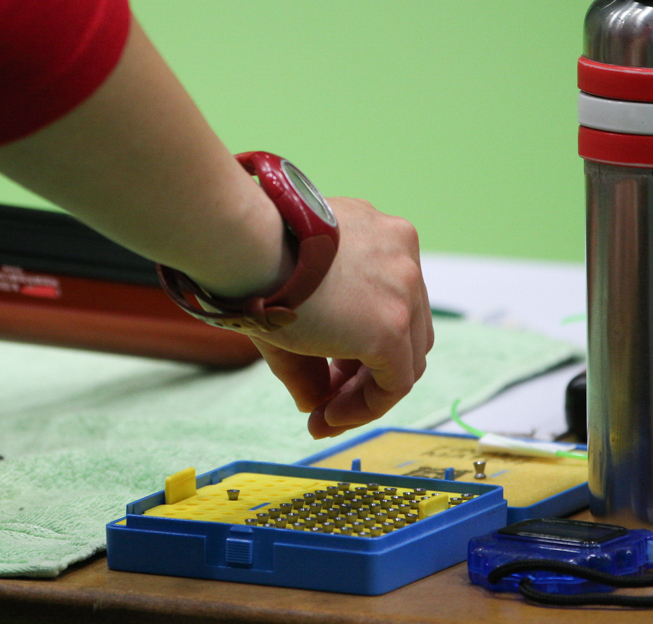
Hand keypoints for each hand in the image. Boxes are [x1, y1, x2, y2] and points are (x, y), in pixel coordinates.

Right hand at [248, 197, 431, 438]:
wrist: (246, 243)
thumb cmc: (255, 260)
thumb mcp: (292, 298)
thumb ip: (311, 351)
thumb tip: (315, 403)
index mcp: (382, 234)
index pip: (390, 302)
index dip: (361, 343)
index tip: (327, 373)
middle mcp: (402, 256)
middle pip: (406, 329)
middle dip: (366, 369)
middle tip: (326, 394)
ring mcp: (404, 289)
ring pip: (406, 359)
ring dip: (365, 393)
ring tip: (324, 414)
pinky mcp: (391, 326)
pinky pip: (395, 383)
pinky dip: (367, 406)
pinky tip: (328, 417)